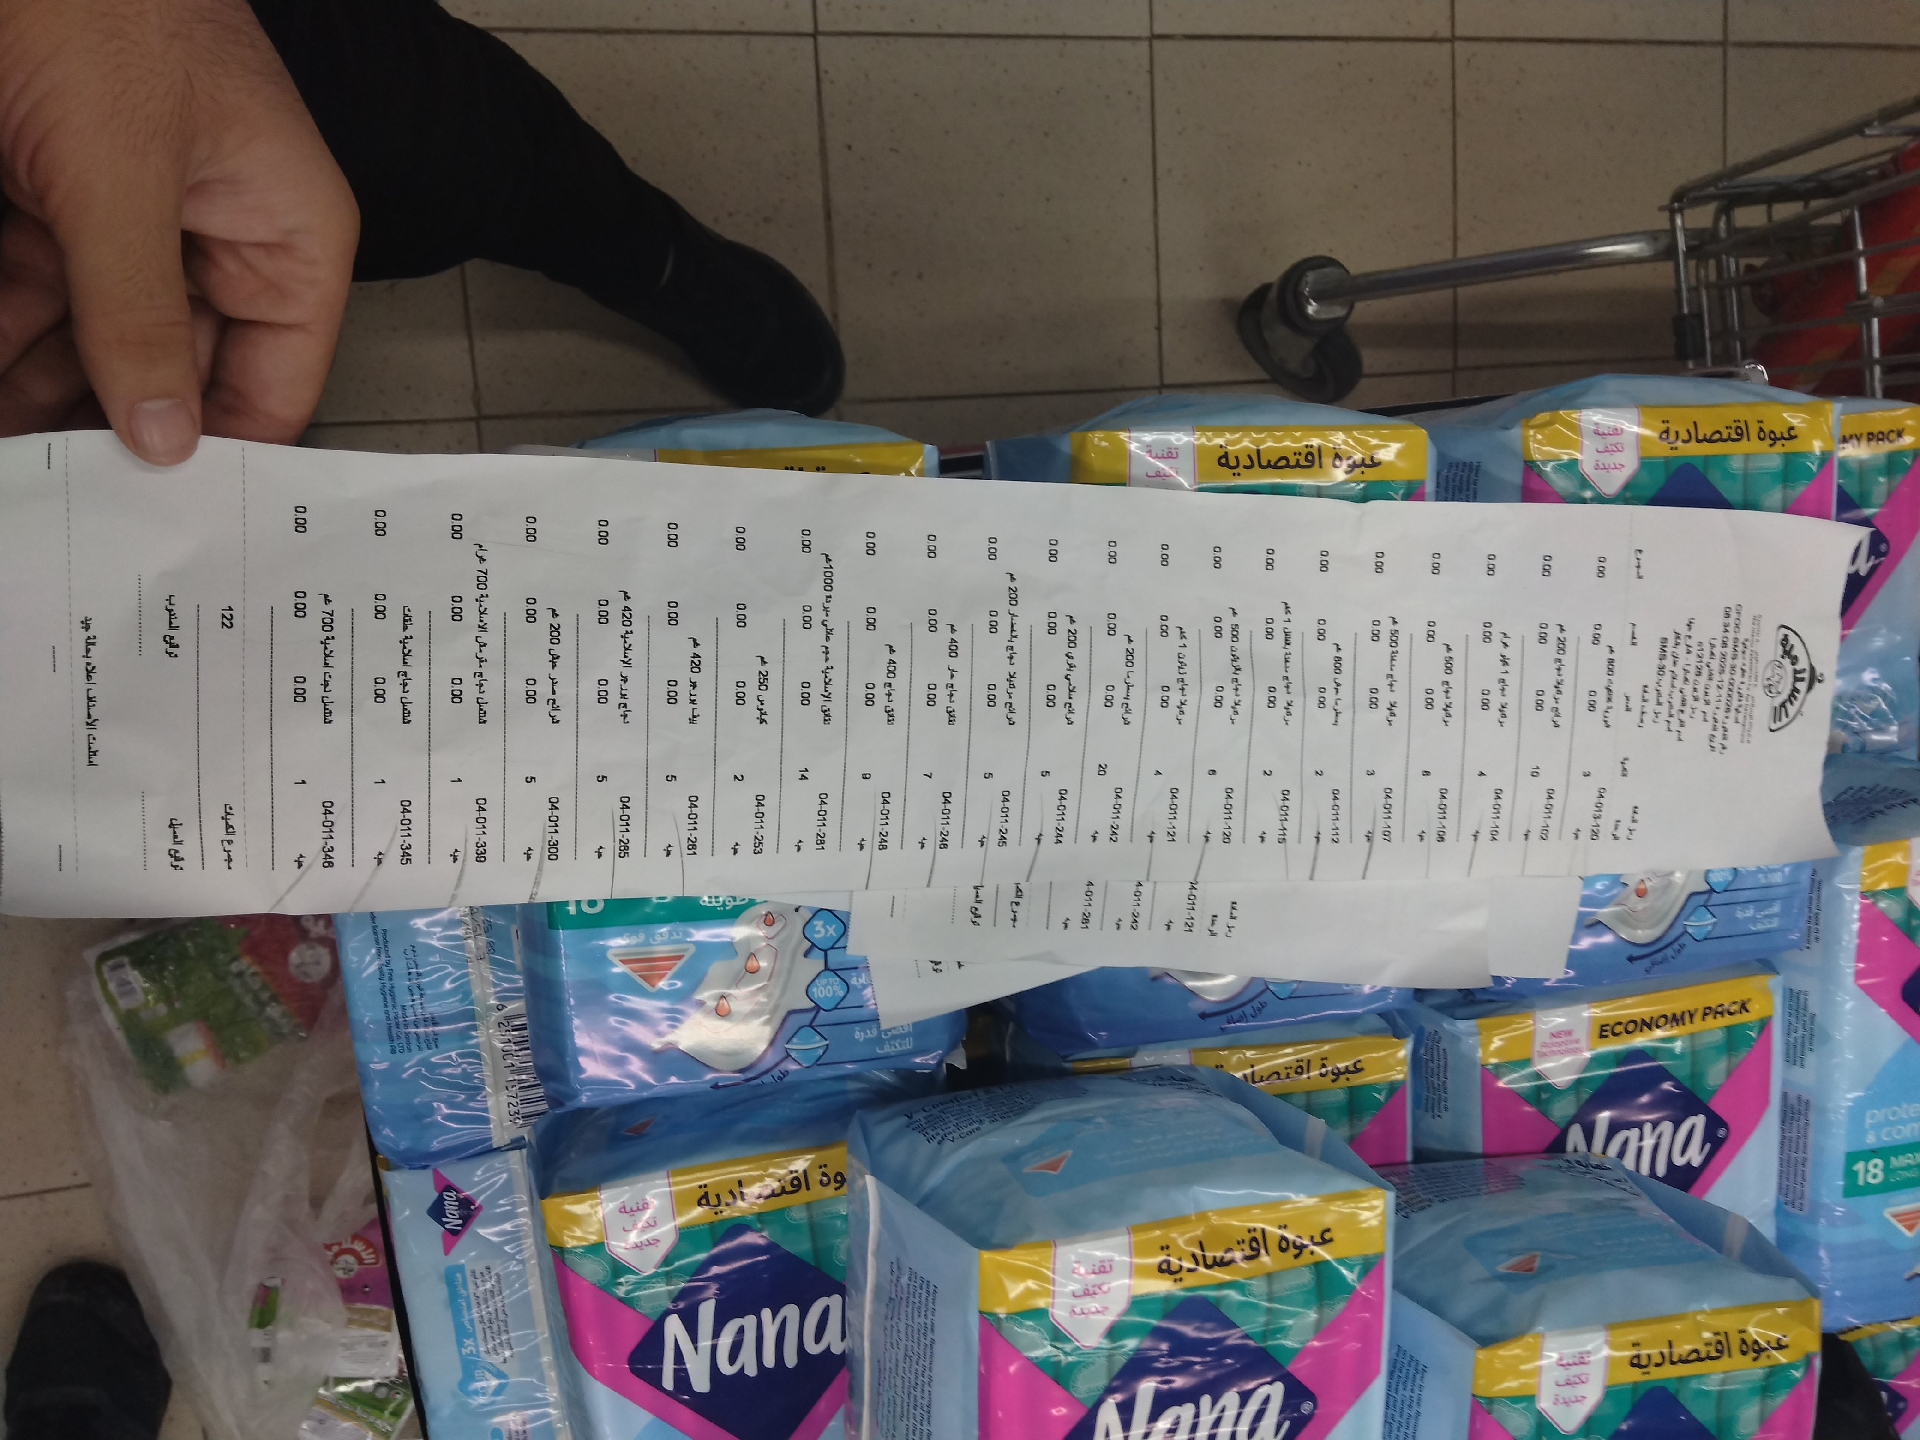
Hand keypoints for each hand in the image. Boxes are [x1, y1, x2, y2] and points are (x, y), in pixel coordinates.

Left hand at [0, 0, 357, 464]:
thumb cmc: (102, 3)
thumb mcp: (119, 179)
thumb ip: (141, 319)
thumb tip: (165, 441)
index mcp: (286, 234)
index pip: (275, 383)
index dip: (221, 455)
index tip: (161, 523)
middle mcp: (222, 237)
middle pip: (178, 373)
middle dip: (110, 430)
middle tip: (59, 499)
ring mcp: (139, 220)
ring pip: (97, 343)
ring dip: (40, 392)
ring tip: (8, 455)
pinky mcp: (63, 199)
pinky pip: (40, 294)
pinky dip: (7, 334)